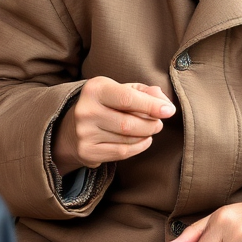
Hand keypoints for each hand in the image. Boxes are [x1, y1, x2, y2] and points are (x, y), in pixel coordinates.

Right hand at [52, 76, 174, 172]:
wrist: (72, 127)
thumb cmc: (105, 104)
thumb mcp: (120, 89)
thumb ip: (143, 91)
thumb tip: (163, 100)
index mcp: (95, 88)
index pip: (127, 98)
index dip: (151, 106)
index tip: (169, 111)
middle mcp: (86, 110)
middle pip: (129, 123)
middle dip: (151, 124)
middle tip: (159, 123)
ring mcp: (84, 132)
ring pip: (126, 139)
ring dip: (145, 135)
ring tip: (149, 130)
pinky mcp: (87, 151)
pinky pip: (121, 153)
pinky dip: (138, 147)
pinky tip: (143, 140)